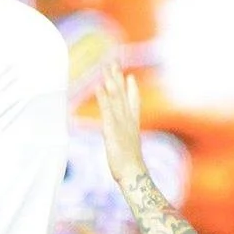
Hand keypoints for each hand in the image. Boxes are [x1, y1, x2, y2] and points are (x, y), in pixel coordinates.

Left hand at [96, 60, 145, 184]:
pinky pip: (107, 109)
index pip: (133, 102)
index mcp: (132, 124)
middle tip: (114, 61)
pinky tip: (99, 86)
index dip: (132, 88)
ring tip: (107, 67)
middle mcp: (128, 119)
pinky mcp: (112, 128)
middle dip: (118, 77)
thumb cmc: (130, 164)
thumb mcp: (128, 147)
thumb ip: (127, 138)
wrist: (133, 173)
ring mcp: (121, 122)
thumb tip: (126, 136)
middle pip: (123, 94)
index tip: (129, 76)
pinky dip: (103, 97)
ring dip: (111, 81)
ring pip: (116, 97)